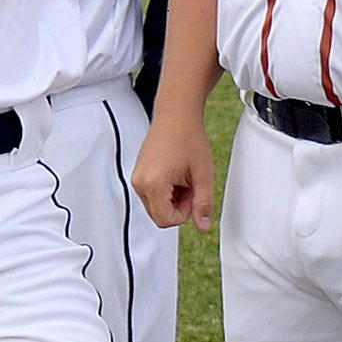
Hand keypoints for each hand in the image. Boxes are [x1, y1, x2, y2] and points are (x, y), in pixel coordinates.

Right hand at [132, 113, 213, 227]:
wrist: (177, 115)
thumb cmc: (189, 138)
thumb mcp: (203, 175)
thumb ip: (204, 204)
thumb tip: (203, 226)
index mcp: (153, 184)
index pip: (165, 221)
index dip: (184, 214)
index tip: (194, 195)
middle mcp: (140, 183)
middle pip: (159, 216)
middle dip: (178, 207)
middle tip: (190, 185)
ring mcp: (137, 178)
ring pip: (156, 206)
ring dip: (173, 199)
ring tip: (184, 177)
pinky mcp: (138, 174)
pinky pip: (152, 194)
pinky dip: (166, 190)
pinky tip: (176, 173)